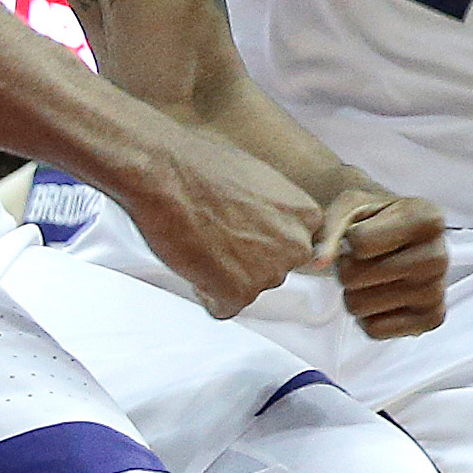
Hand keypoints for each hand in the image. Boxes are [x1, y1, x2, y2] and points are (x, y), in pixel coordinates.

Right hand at [116, 129, 325, 316]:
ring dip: (226, 275)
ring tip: (202, 243)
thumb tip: (266, 222)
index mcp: (306, 215)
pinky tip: (194, 262)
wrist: (167, 174)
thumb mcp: (260, 177)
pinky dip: (206, 292)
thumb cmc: (203, 166)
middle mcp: (295, 246)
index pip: (295, 244)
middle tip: (218, 238)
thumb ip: (274, 208)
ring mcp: (269, 273)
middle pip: (274, 268)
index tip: (244, 231)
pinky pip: (223, 306)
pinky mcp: (238, 293)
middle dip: (247, 260)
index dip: (263, 240)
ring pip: (249, 287)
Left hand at [317, 184, 448, 338]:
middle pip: (354, 277)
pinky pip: (374, 329)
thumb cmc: (378, 221)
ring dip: (355, 293)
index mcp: (426, 219)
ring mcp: (436, 292)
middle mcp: (438, 256)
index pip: (359, 242)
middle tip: (362, 260)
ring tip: (371, 277)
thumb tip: (319, 262)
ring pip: (359, 306)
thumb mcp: (350, 205)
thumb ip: (329, 229)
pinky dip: (369, 316)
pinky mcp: (430, 320)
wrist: (403, 238)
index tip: (362, 233)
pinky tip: (382, 296)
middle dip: (347, 268)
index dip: (347, 239)